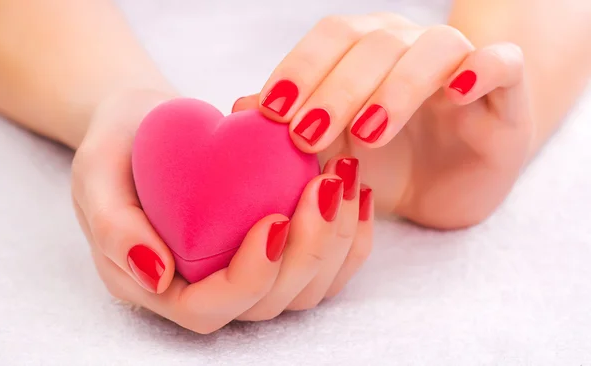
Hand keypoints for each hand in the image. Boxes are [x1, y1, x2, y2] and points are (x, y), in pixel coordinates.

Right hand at [71, 89, 372, 332]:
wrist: (146, 125)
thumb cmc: (118, 148)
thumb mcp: (96, 175)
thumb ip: (113, 227)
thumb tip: (158, 274)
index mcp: (160, 284)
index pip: (210, 307)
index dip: (249, 277)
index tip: (274, 219)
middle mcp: (206, 288)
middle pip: (268, 303)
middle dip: (308, 253)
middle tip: (326, 187)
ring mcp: (245, 271)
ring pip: (304, 289)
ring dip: (336, 242)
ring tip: (345, 181)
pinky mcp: (274, 250)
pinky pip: (322, 263)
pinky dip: (348, 235)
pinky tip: (358, 191)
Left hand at [233, 13, 533, 228]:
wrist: (449, 180)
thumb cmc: (385, 162)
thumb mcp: (334, 153)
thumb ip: (294, 127)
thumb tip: (241, 109)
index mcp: (364, 51)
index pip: (329, 40)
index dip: (300, 69)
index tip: (272, 113)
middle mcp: (409, 45)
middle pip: (373, 44)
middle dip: (336, 89)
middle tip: (307, 135)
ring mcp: (459, 63)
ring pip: (432, 50)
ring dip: (395, 87)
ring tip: (369, 133)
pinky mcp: (504, 89)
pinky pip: (501, 62)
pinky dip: (480, 69)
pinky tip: (456, 93)